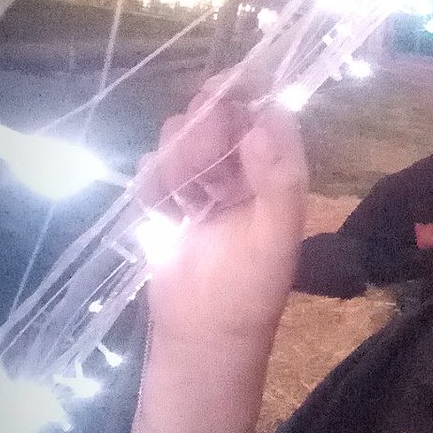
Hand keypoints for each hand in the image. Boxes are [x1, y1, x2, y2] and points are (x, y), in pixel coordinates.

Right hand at [137, 78, 308, 347]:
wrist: (201, 335)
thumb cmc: (250, 291)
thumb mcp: (275, 238)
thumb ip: (277, 181)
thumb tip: (262, 124)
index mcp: (280, 171)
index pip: (267, 112)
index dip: (244, 96)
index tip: (220, 97)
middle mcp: (246, 167)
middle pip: (218, 114)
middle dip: (203, 136)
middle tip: (203, 179)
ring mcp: (205, 179)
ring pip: (181, 135)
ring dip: (177, 166)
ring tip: (186, 208)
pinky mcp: (169, 195)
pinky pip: (152, 166)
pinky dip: (153, 188)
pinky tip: (165, 218)